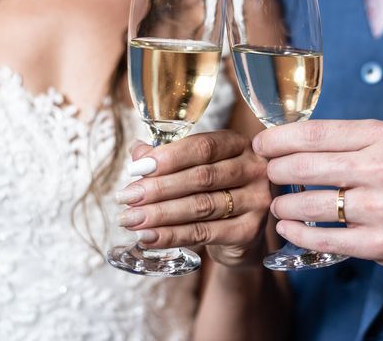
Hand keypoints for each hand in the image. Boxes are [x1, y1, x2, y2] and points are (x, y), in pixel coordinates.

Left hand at [116, 130, 270, 267]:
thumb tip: (137, 151)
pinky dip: (172, 235)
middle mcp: (253, 168)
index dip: (168, 157)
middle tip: (126, 198)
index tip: (135, 169)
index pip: (203, 146)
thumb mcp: (193, 168)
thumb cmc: (213, 190)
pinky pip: (205, 233)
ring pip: (201, 205)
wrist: (240, 232)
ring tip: (130, 219)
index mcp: (238, 144)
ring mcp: (256, 200)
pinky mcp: (250, 230)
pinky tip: (148, 237)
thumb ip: (167, 158)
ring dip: (160, 214)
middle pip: (201, 177)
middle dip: (158, 188)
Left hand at [253, 120, 382, 275]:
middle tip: (268, 175)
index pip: (313, 134)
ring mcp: (381, 208)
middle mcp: (382, 169)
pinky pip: (322, 239)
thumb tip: (288, 140)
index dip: (278, 139)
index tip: (261, 144)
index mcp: (381, 137)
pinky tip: (288, 228)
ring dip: (283, 206)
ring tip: (278, 205)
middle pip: (304, 167)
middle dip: (275, 171)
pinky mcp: (380, 243)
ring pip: (308, 205)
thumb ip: (344, 141)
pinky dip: (296, 234)